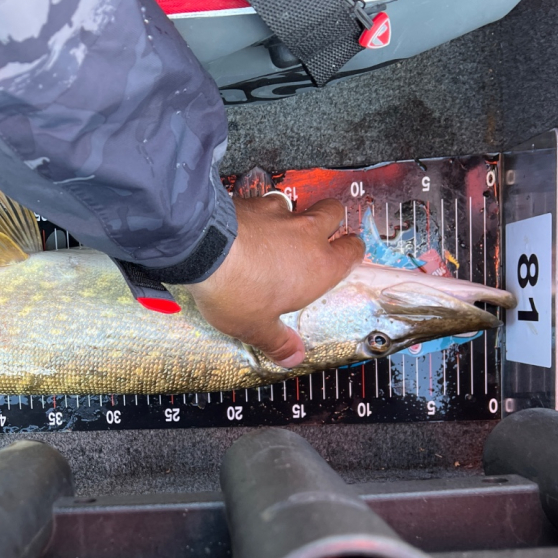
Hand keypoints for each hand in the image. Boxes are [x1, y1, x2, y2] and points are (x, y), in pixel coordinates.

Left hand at [183, 194, 363, 366]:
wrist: (204, 248)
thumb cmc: (237, 288)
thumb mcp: (257, 327)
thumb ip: (278, 341)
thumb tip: (292, 356)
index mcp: (319, 268)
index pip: (352, 252)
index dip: (350, 253)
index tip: (344, 257)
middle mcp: (306, 234)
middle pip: (334, 213)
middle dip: (331, 221)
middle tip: (319, 234)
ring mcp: (279, 213)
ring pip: (298, 205)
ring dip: (291, 216)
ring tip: (275, 232)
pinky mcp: (252, 201)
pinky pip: (262, 202)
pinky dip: (257, 212)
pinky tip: (243, 226)